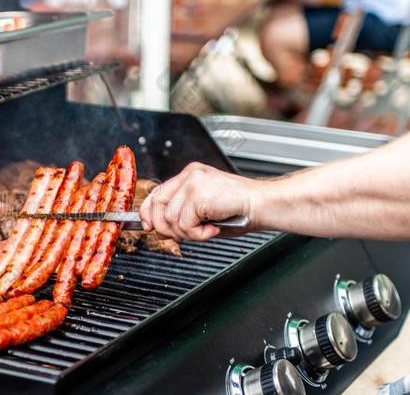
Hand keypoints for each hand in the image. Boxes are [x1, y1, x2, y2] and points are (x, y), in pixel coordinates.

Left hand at [139, 162, 257, 240]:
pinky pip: (184, 224)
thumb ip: (181, 218)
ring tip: (207, 230)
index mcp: (190, 176)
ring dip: (188, 233)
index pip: (157, 193)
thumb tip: (158, 230)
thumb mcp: (204, 213)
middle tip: (189, 234)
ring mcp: (193, 183)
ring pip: (170, 218)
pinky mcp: (198, 194)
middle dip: (167, 227)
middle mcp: (189, 176)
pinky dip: (198, 234)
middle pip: (158, 205)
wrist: (263, 204)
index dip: (148, 212)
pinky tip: (213, 229)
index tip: (148, 226)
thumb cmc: (240, 210)